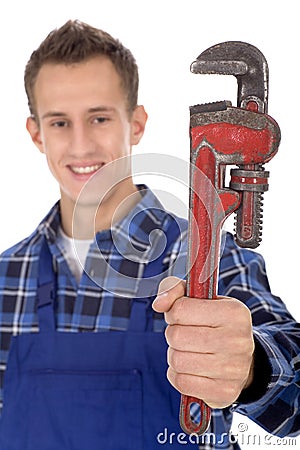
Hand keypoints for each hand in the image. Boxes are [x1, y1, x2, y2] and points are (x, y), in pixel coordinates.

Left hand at [152, 276, 254, 408]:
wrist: (244, 360)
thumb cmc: (215, 324)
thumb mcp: (200, 298)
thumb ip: (175, 290)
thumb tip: (159, 304)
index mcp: (233, 312)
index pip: (181, 309)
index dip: (174, 312)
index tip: (183, 315)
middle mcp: (238, 341)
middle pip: (176, 336)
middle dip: (174, 334)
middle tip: (186, 335)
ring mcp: (233, 369)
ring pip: (177, 360)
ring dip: (175, 355)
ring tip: (189, 351)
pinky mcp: (224, 392)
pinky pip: (181, 382)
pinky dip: (178, 375)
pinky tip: (190, 368)